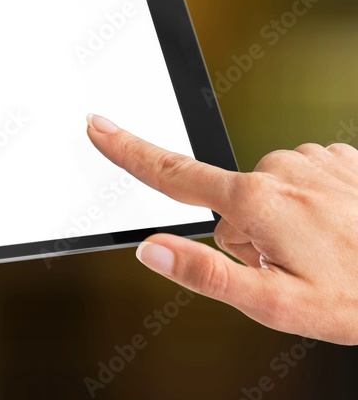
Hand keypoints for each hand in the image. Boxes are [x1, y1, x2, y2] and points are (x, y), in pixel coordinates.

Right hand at [87, 114, 357, 344]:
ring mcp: (316, 159)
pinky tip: (343, 230)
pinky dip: (315, 204)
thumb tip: (150, 248)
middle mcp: (283, 168)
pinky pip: (307, 180)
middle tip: (291, 267)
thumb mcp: (277, 305)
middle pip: (231, 202)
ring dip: (285, 221)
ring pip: (271, 192)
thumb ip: (207, 274)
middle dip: (248, 234)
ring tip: (326, 251)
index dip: (129, 151)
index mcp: (256, 202)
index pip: (174, 174)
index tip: (98, 126)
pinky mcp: (344, 157)